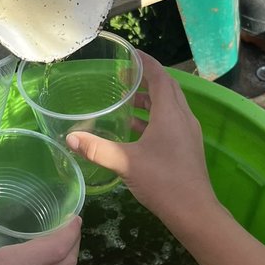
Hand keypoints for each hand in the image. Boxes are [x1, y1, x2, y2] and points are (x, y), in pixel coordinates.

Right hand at [66, 52, 218, 234]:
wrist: (194, 211)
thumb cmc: (162, 181)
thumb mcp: (125, 163)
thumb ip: (96, 149)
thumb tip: (70, 138)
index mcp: (170, 113)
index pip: (160, 77)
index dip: (146, 62)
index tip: (130, 54)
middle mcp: (183, 117)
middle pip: (167, 88)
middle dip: (147, 78)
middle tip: (124, 75)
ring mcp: (188, 133)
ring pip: (170, 105)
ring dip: (151, 99)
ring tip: (127, 100)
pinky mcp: (187, 146)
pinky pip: (171, 121)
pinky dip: (154, 117)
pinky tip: (136, 129)